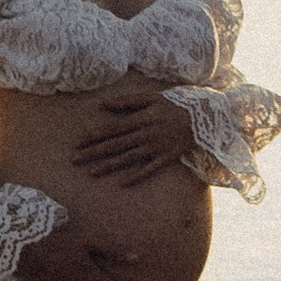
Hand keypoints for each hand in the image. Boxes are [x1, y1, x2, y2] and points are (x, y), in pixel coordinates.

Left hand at [67, 86, 191, 186]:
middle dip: (94, 152)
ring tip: (91, 172)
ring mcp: (157, 147)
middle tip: (74, 160)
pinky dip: (136, 176)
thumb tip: (103, 104)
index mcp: (142, 118)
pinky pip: (149, 168)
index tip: (77, 143)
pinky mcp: (167, 157)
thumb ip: (128, 102)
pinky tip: (121, 182)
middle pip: (116, 145)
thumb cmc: (176, 103)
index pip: (112, 129)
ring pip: (128, 158)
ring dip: (109, 166)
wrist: (206, 115)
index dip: (93, 136)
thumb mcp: (152, 97)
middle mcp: (146, 134)